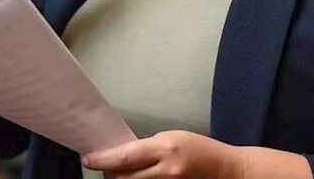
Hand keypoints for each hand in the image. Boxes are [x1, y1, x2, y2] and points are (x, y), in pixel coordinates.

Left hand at [83, 131, 244, 178]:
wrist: (226, 172)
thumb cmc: (199, 151)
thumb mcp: (172, 139)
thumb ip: (147, 148)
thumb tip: (120, 155)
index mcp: (165, 149)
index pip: (125, 157)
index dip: (103, 160)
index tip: (88, 159)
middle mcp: (166, 172)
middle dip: (110, 174)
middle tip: (105, 167)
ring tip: (121, 174)